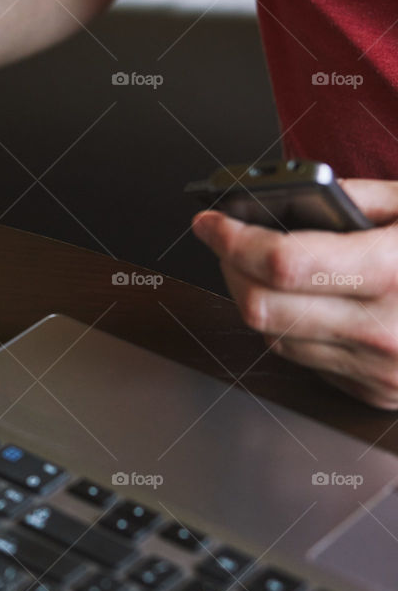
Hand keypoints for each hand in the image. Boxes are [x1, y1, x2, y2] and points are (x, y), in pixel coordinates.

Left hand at [192, 179, 397, 409]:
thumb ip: (355, 198)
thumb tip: (288, 198)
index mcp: (397, 271)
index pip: (280, 262)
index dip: (231, 238)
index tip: (210, 220)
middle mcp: (386, 330)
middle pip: (260, 307)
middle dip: (229, 268)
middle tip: (226, 240)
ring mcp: (381, 370)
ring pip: (273, 337)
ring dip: (252, 298)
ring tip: (261, 265)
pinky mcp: (377, 392)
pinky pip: (302, 359)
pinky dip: (287, 327)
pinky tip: (300, 300)